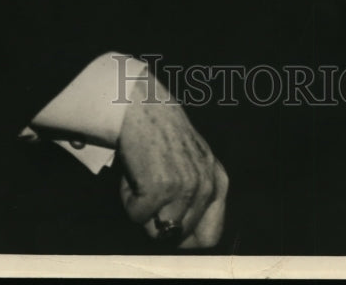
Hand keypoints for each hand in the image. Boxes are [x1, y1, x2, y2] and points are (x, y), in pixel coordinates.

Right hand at [117, 72, 227, 248]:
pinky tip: (135, 172)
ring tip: (143, 177)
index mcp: (216, 181)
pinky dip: (128, 198)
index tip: (169, 232)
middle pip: (177, 235)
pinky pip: (137, 216)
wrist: (143, 104)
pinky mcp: (160, 188)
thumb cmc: (162, 132)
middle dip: (158, 218)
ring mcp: (184, 188)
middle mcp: (205, 186)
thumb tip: (186, 239)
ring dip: (142, 208)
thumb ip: (198, 195)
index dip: (187, 241)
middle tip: (151, 187)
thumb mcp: (194, 161)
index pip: (210, 236)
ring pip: (156, 230)